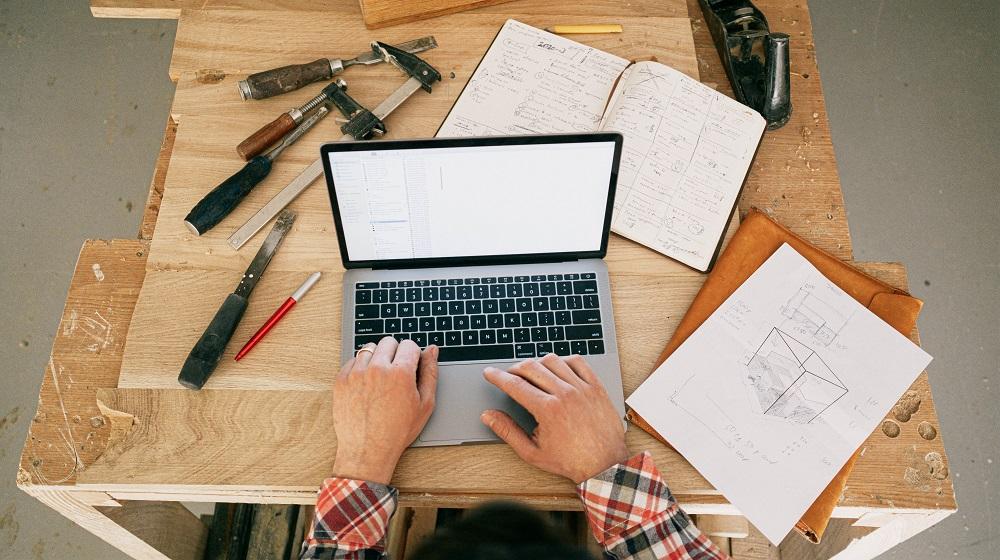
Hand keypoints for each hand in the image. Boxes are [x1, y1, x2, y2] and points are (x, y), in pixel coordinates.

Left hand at [332, 337, 438, 483]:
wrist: (367, 451)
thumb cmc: (397, 432)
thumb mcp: (424, 405)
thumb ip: (430, 373)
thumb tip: (432, 351)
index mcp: (400, 373)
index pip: (409, 345)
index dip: (413, 355)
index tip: (410, 365)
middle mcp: (377, 369)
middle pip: (389, 341)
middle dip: (395, 353)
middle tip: (396, 372)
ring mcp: (356, 374)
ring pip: (369, 348)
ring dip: (377, 357)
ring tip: (380, 378)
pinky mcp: (341, 380)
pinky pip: (353, 360)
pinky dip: (360, 367)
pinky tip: (367, 384)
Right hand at [481, 354, 628, 483]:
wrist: (604, 464)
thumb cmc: (570, 461)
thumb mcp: (532, 452)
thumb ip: (508, 431)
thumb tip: (489, 416)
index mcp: (548, 409)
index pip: (515, 384)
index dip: (497, 376)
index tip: (489, 373)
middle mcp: (565, 394)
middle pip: (531, 368)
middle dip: (514, 369)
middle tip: (509, 376)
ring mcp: (582, 388)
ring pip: (553, 360)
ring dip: (537, 363)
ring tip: (532, 372)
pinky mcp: (596, 387)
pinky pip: (577, 362)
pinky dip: (564, 360)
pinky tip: (558, 368)